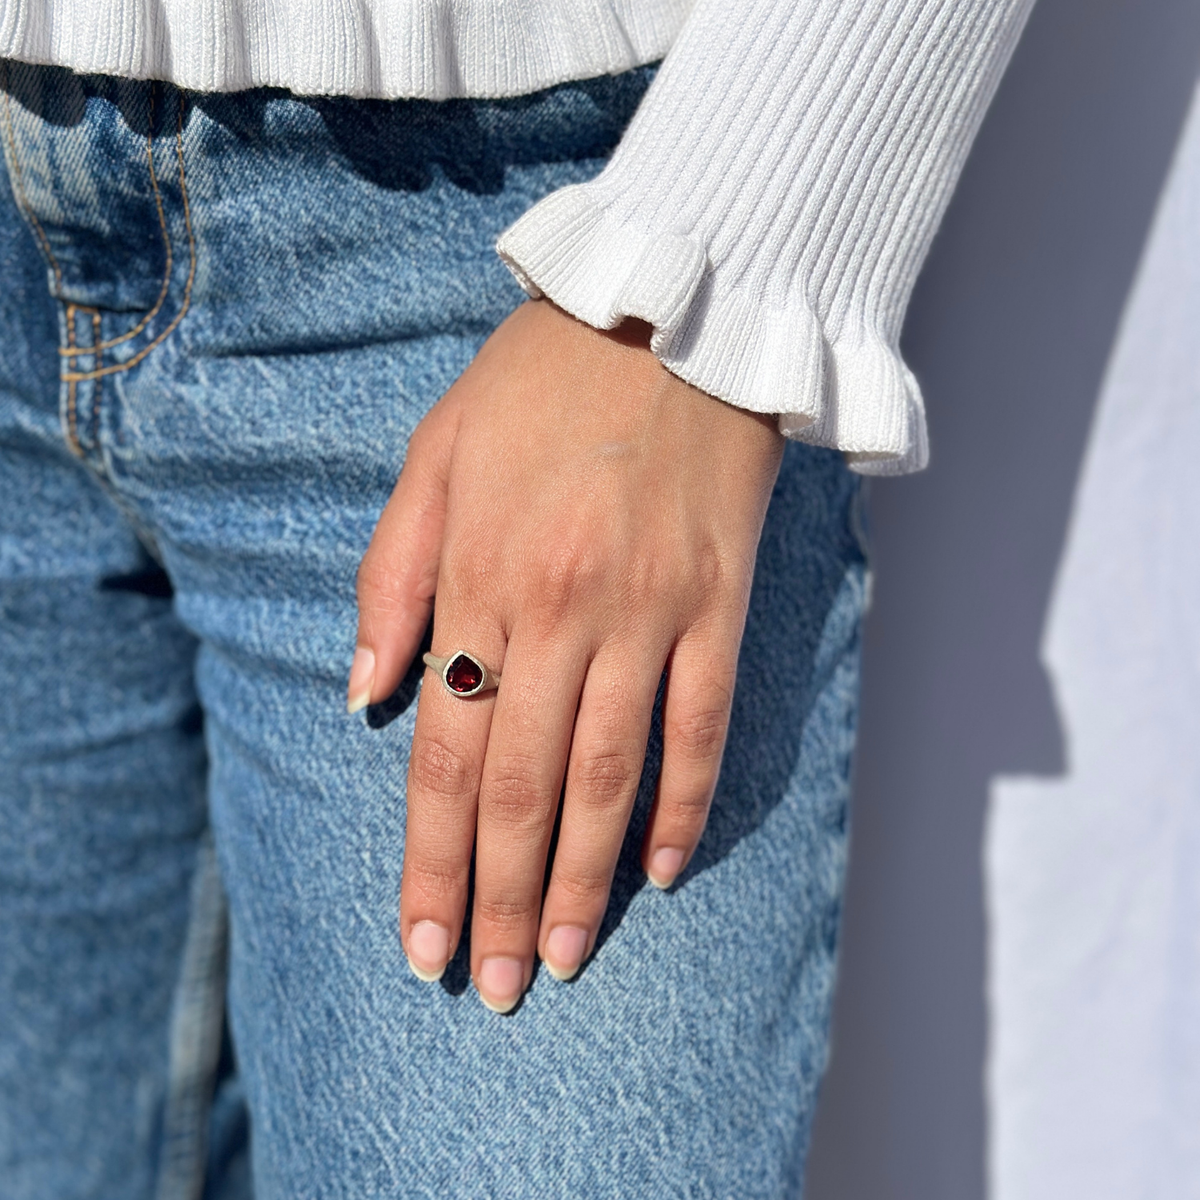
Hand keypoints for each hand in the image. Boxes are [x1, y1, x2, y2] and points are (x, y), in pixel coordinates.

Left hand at [349, 300, 783, 1010]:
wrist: (675, 309)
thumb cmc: (539, 381)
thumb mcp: (434, 454)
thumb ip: (392, 579)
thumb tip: (368, 699)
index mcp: (482, 576)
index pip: (446, 752)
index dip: (431, 860)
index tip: (423, 945)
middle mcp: (564, 609)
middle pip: (523, 785)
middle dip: (499, 898)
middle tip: (489, 987)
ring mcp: (651, 610)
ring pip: (610, 774)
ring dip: (581, 878)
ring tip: (559, 959)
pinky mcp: (721, 602)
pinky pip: (705, 724)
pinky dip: (683, 804)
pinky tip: (659, 869)